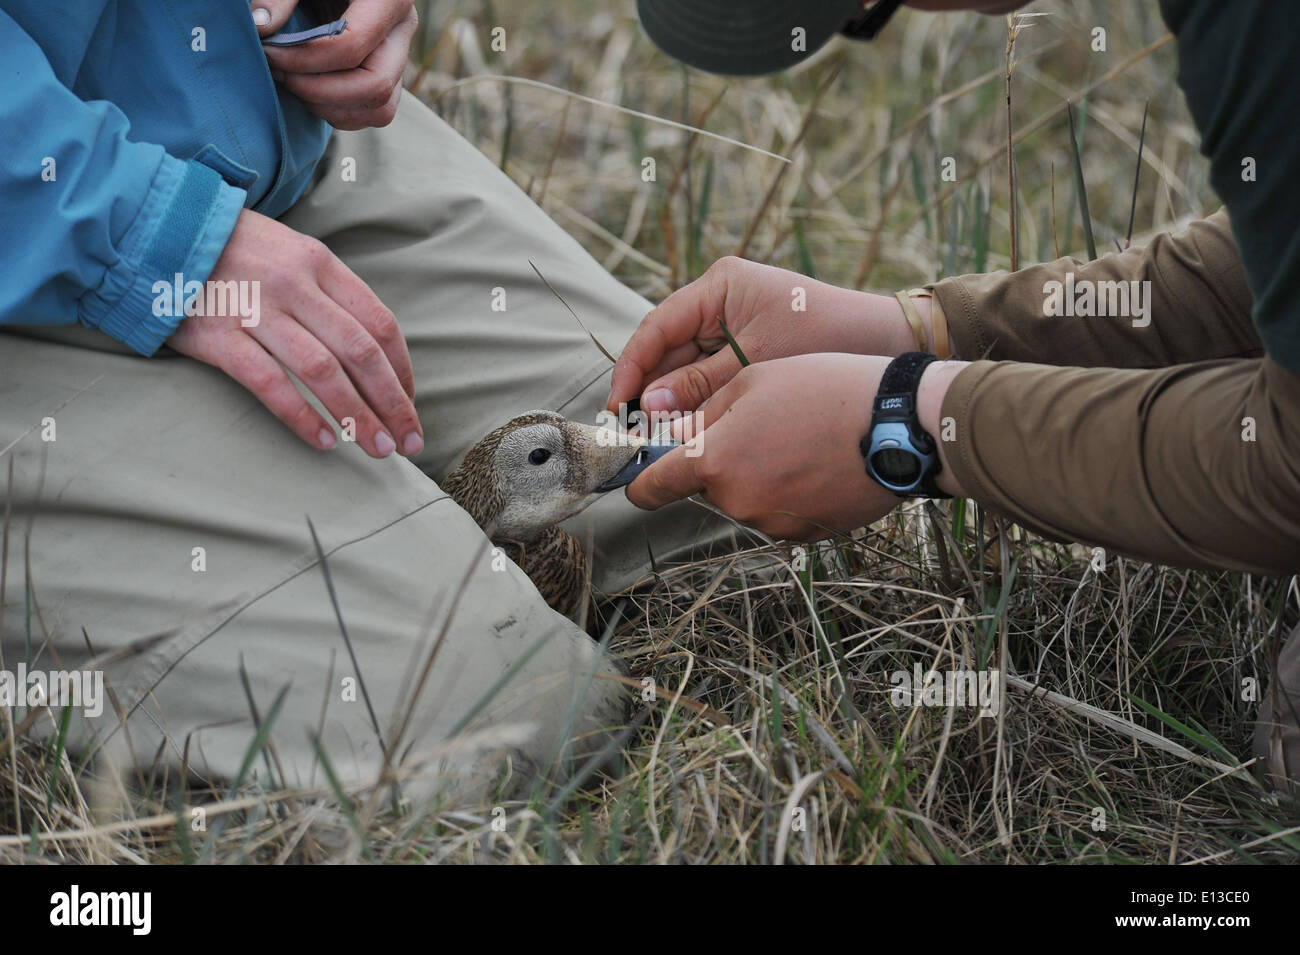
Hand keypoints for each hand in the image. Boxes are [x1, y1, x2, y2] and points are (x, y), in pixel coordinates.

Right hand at [166, 209, 421, 457]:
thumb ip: (330, 294)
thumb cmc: (233, 251)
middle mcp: (295, 285)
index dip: (403, 370)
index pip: (381, 323)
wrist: (155, 231)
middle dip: (393, 403)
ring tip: (377, 448)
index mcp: (321, 264)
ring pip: (324, 371)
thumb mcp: (291, 254)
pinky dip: (302, 415)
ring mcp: (257, 309)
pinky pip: (270, 383)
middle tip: (409, 441)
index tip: (411, 403)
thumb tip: (373, 351)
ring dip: (358, 416)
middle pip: (362, 352)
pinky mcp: (219, 336)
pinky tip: (325, 440)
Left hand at [254, 0, 418, 129]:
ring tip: (291, 83)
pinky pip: (373, 112)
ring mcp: (398, 57)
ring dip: (329, 107)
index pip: (352, 46)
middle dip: (319, 91)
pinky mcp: (388, 74)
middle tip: (280, 74)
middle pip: (375, 86)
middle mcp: (401, 31)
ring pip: (380, 109)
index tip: (268, 51)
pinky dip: (337, 112)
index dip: (304, 58)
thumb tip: (260, 27)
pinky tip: (306, 89)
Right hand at [607, 257, 926, 417]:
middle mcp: (719, 300)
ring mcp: (731, 323)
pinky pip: (708, 375)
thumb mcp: (755, 363)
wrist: (886, 342)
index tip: (619, 407)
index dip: (633, 369)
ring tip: (657, 438)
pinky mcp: (745, 346)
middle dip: (650, 391)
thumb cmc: (827, 338)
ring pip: (684, 367)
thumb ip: (700, 386)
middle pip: (666, 349)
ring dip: (672, 402)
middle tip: (634, 434)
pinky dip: (697, 402)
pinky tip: (688, 430)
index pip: (657, 327)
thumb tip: (650, 409)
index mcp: (719, 286)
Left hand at [625, 353, 968, 539]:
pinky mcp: (807, 535)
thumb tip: (667, 433)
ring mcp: (773, 523)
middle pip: (708, 486)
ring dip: (757, 475)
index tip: (634, 479)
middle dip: (720, 462)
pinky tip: (817, 462)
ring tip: (798, 439)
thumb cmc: (824, 390)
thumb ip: (702, 414)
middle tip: (760, 427)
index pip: (653, 488)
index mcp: (715, 461)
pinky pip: (780, 511)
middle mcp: (738, 501)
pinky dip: (788, 491)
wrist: (900, 427)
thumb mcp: (753, 381)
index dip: (639, 483)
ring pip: (745, 498)